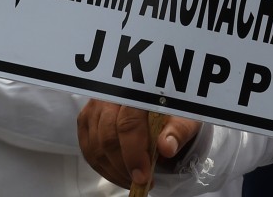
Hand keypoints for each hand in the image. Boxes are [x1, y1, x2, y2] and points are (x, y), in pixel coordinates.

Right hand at [77, 101, 201, 188]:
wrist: (159, 102)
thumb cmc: (173, 110)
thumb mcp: (185, 117)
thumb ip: (178, 131)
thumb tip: (167, 147)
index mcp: (139, 91)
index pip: (129, 124)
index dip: (133, 154)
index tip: (142, 176)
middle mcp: (112, 95)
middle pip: (108, 137)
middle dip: (123, 166)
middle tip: (140, 181)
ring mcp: (96, 106)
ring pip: (95, 146)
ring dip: (113, 170)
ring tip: (131, 180)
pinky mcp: (87, 118)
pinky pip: (88, 148)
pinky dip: (103, 166)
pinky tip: (119, 174)